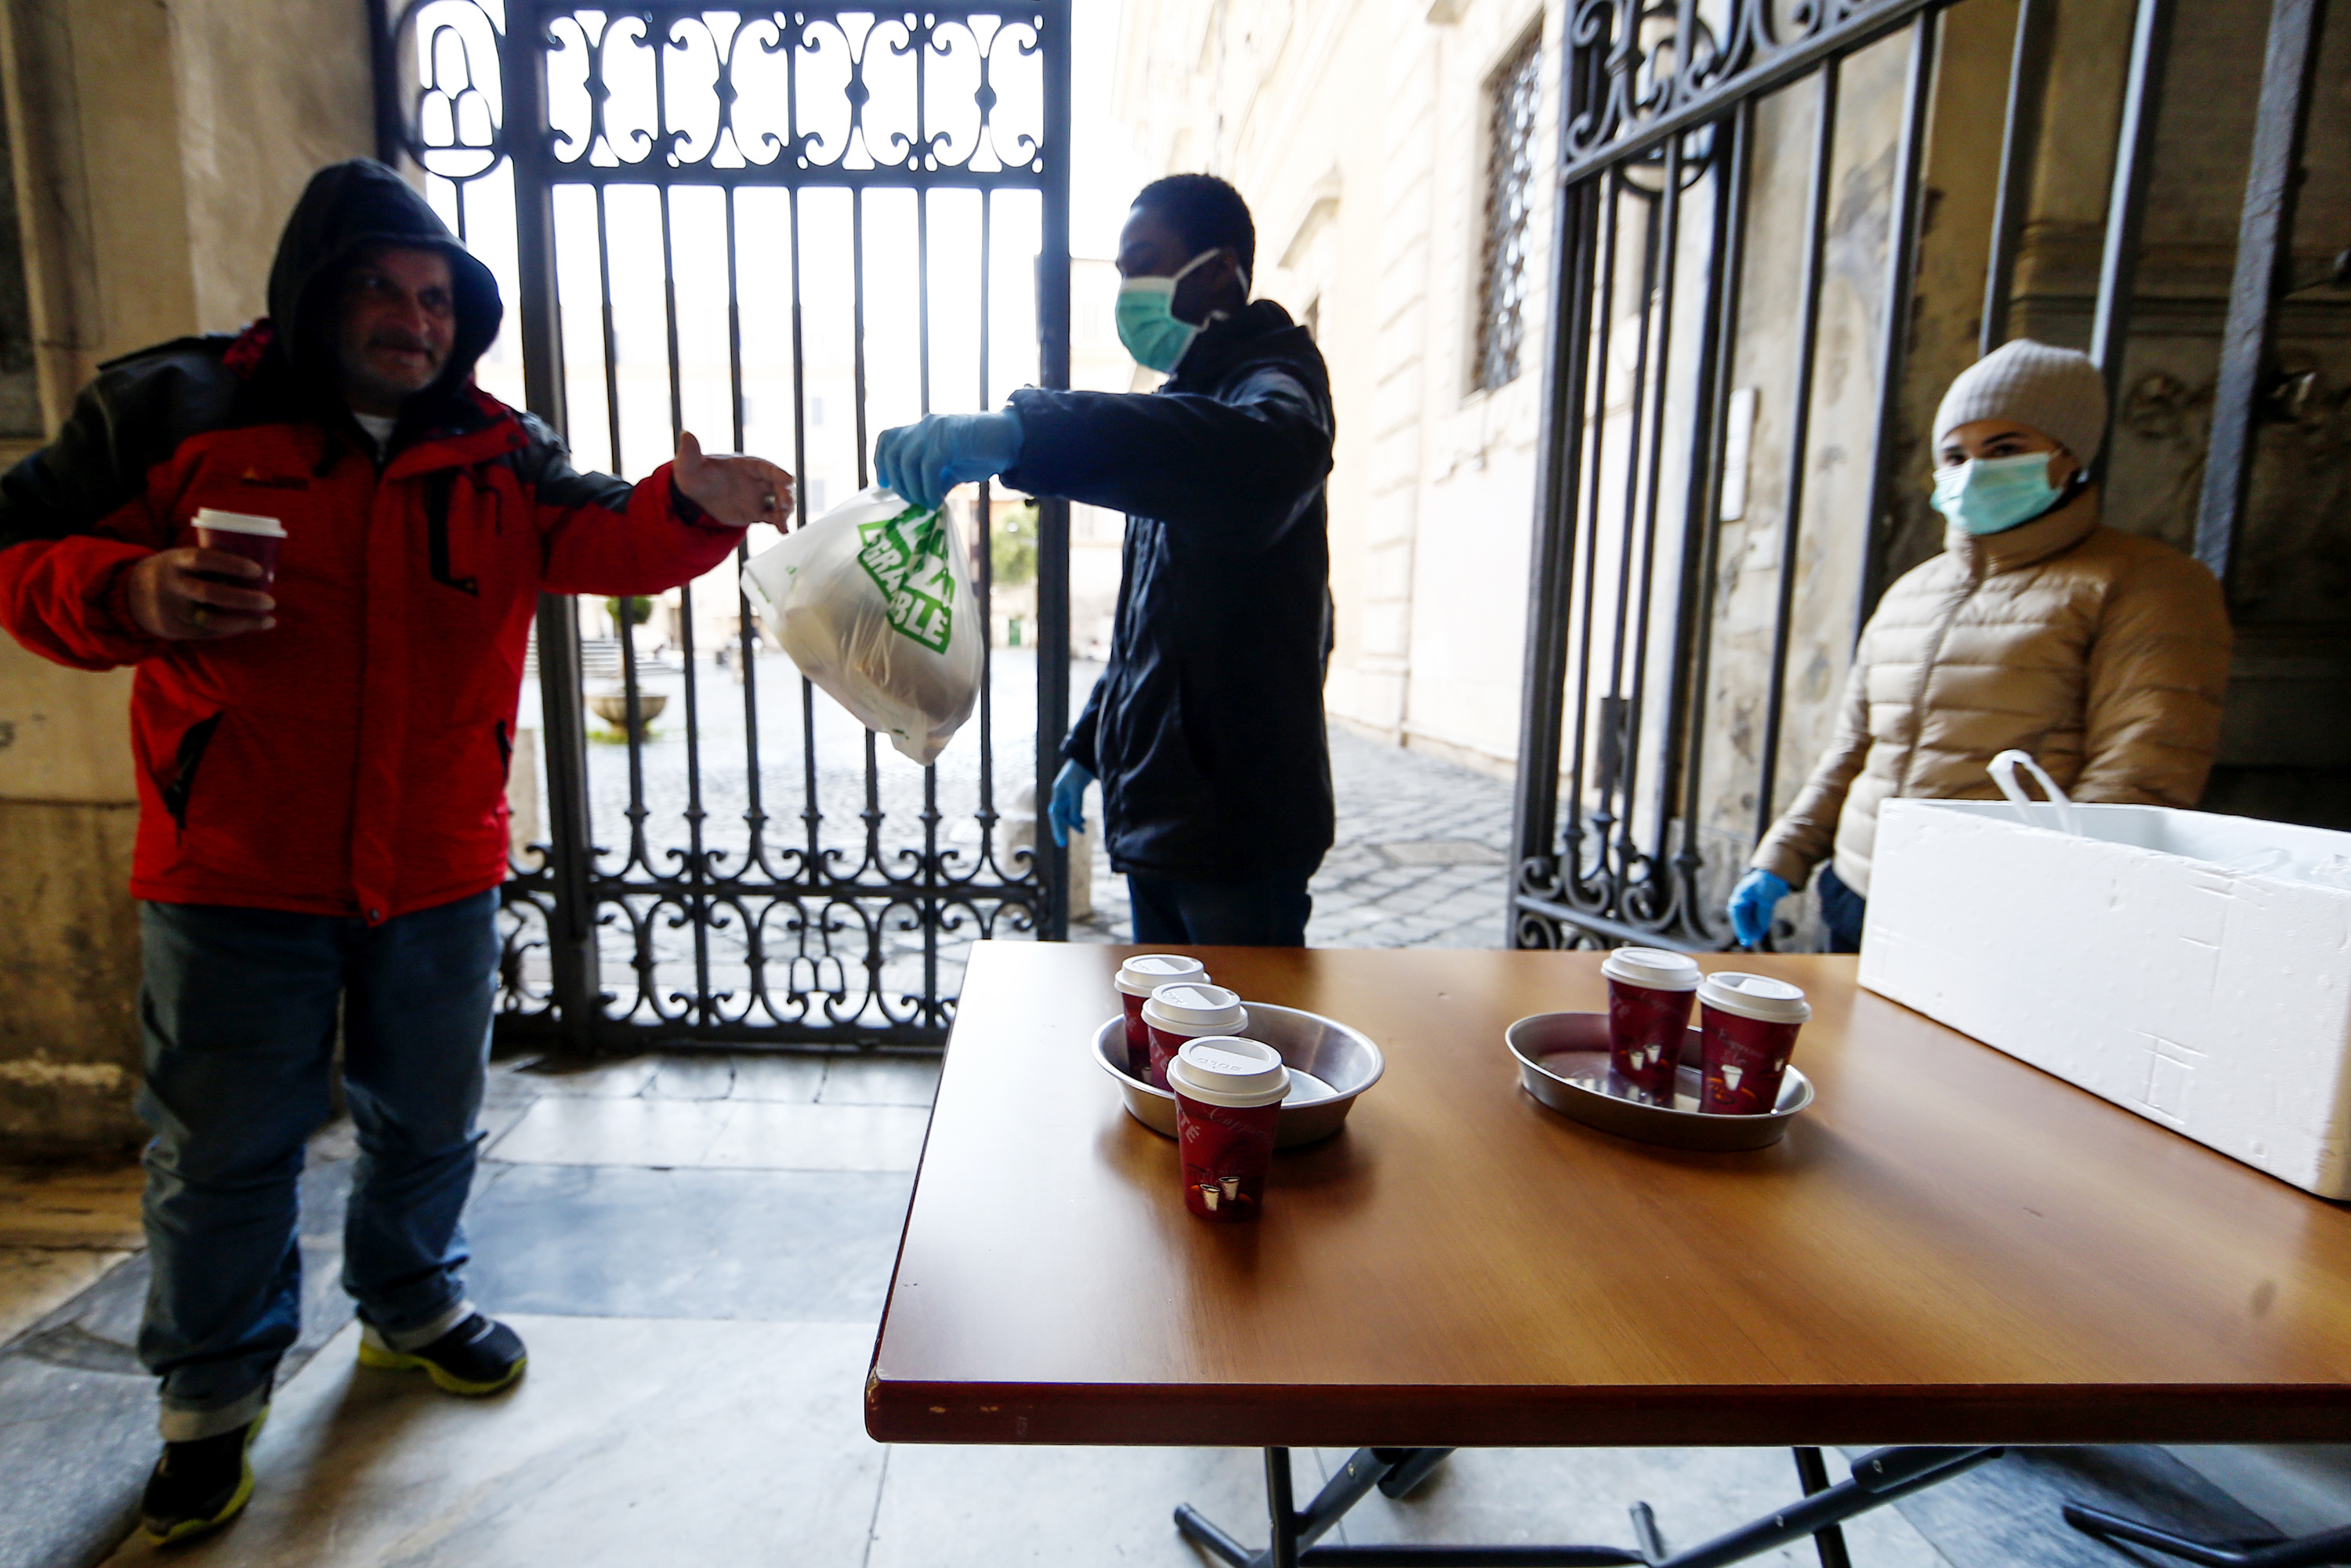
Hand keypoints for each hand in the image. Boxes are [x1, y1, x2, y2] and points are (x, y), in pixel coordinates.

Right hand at [125, 549, 275, 640]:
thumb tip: (260, 570)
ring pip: (211, 620)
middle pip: (210, 594)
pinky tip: (250, 625)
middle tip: (270, 601)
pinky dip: (231, 630)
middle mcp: (171, 585)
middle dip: (244, 599)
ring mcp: (170, 610)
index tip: (258, 569)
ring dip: (244, 622)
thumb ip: (210, 563)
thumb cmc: (173, 573)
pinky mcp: (173, 630)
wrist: (129, 595)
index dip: (231, 564)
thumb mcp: (181, 559)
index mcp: (174, 561)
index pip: (203, 558)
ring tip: (268, 620)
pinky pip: (207, 633)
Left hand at [673, 431, 794, 527]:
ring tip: (783, 523)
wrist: (695, 495)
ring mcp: (758, 496)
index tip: (789, 480)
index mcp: (745, 465)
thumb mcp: (689, 464)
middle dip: (785, 494)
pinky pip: (772, 517)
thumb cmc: (694, 474)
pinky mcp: (756, 511)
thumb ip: (690, 451)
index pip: (766, 467)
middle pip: (778, 484)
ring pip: (779, 501)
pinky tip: (783, 531)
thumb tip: (686, 434)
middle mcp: (756, 479)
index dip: (778, 473)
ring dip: (785, 510)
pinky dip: (779, 523)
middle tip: (785, 505)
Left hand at [873, 410, 1023, 510]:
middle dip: (897, 482)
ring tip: (925, 503)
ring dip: (912, 488)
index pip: (888, 438)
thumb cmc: (982, 455)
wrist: (1012, 441)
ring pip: (906, 459)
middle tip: (911, 501)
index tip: (884, 485)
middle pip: (892, 451)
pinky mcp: (949, 437)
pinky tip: (936, 500)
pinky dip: (928, 487)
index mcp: (922, 429)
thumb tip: (917, 498)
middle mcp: (925, 425)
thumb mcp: (951, 468)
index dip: (880, 462)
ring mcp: (936, 428)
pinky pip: (928, 465)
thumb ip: (931, 477)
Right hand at [1047, 759, 1091, 847]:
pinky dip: (1077, 815)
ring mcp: (1067, 794)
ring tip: (1082, 829)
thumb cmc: (1080, 771)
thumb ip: (1076, 804)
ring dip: (1073, 822)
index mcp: (1058, 793)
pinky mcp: (1075, 793)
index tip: (1061, 842)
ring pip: (1067, 812)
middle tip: (1062, 843)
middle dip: (1061, 828)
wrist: (1086, 758)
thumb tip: (1075, 821)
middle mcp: (1061, 795)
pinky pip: (1073, 808)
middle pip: (1059, 815)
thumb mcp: (1078, 788)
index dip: (1057, 828)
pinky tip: (1082, 821)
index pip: (1055, 814)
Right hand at [1727, 868, 1791, 949]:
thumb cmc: (1770, 882)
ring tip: (1756, 937)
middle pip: (1741, 917)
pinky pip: (1755, 914)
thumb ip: (1762, 915)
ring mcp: (1750, 899)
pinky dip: (1757, 923)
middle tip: (1748, 941)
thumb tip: (1760, 930)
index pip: (1737, 914)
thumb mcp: (1766, 899)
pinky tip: (1760, 931)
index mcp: (1740, 895)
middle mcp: (1743, 897)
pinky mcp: (1758, 901)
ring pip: (1748, 917)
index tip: (1745, 937)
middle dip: (1745, 929)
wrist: (1779, 871)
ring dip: (1751, 927)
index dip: (1741, 927)